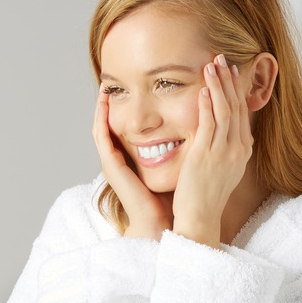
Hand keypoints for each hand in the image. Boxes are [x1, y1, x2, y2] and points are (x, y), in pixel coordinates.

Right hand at [92, 85, 172, 238]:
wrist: (163, 222)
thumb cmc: (173, 198)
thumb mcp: (178, 164)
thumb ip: (183, 148)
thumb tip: (202, 129)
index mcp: (135, 157)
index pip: (127, 126)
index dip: (128, 106)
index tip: (134, 86)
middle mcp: (120, 157)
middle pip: (111, 123)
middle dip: (110, 102)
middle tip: (112, 80)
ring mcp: (112, 161)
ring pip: (101, 126)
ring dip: (100, 105)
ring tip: (104, 85)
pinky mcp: (111, 165)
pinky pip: (101, 136)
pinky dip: (99, 118)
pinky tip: (102, 103)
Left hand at [172, 54, 252, 247]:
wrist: (200, 219)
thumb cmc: (206, 197)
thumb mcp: (223, 170)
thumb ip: (225, 150)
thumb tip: (223, 134)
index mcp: (243, 151)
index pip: (243, 113)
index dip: (237, 90)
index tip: (231, 71)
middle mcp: (237, 150)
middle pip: (237, 107)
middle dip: (229, 80)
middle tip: (222, 57)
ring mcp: (223, 153)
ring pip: (225, 111)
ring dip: (218, 85)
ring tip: (211, 64)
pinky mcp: (206, 157)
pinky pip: (208, 125)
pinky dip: (207, 104)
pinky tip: (202, 89)